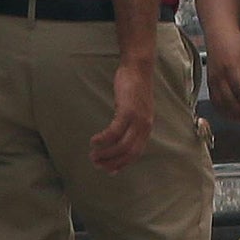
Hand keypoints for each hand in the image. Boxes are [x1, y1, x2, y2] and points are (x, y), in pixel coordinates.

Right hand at [92, 57, 156, 173]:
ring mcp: (137, 119)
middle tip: (96, 164)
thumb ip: (130, 124)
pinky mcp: (128, 110)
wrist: (138, 68)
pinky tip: (93, 141)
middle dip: (112, 162)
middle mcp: (144, 126)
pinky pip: (114, 131)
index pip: (136, 153)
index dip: (122, 164)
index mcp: (146, 127)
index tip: (109, 171)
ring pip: (122, 145)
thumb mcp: (134, 109)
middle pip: (129, 153)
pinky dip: (103, 139)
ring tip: (93, 155)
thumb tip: (118, 138)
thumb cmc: (133, 88)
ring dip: (106, 153)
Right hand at [203, 27, 239, 123]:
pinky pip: (214, 101)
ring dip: (232, 114)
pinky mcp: (209, 83)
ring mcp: (213, 81)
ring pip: (220, 103)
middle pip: (229, 99)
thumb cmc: (234, 42)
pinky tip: (231, 115)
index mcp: (231, 67)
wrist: (217, 34)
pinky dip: (222, 110)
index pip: (239, 89)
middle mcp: (220, 76)